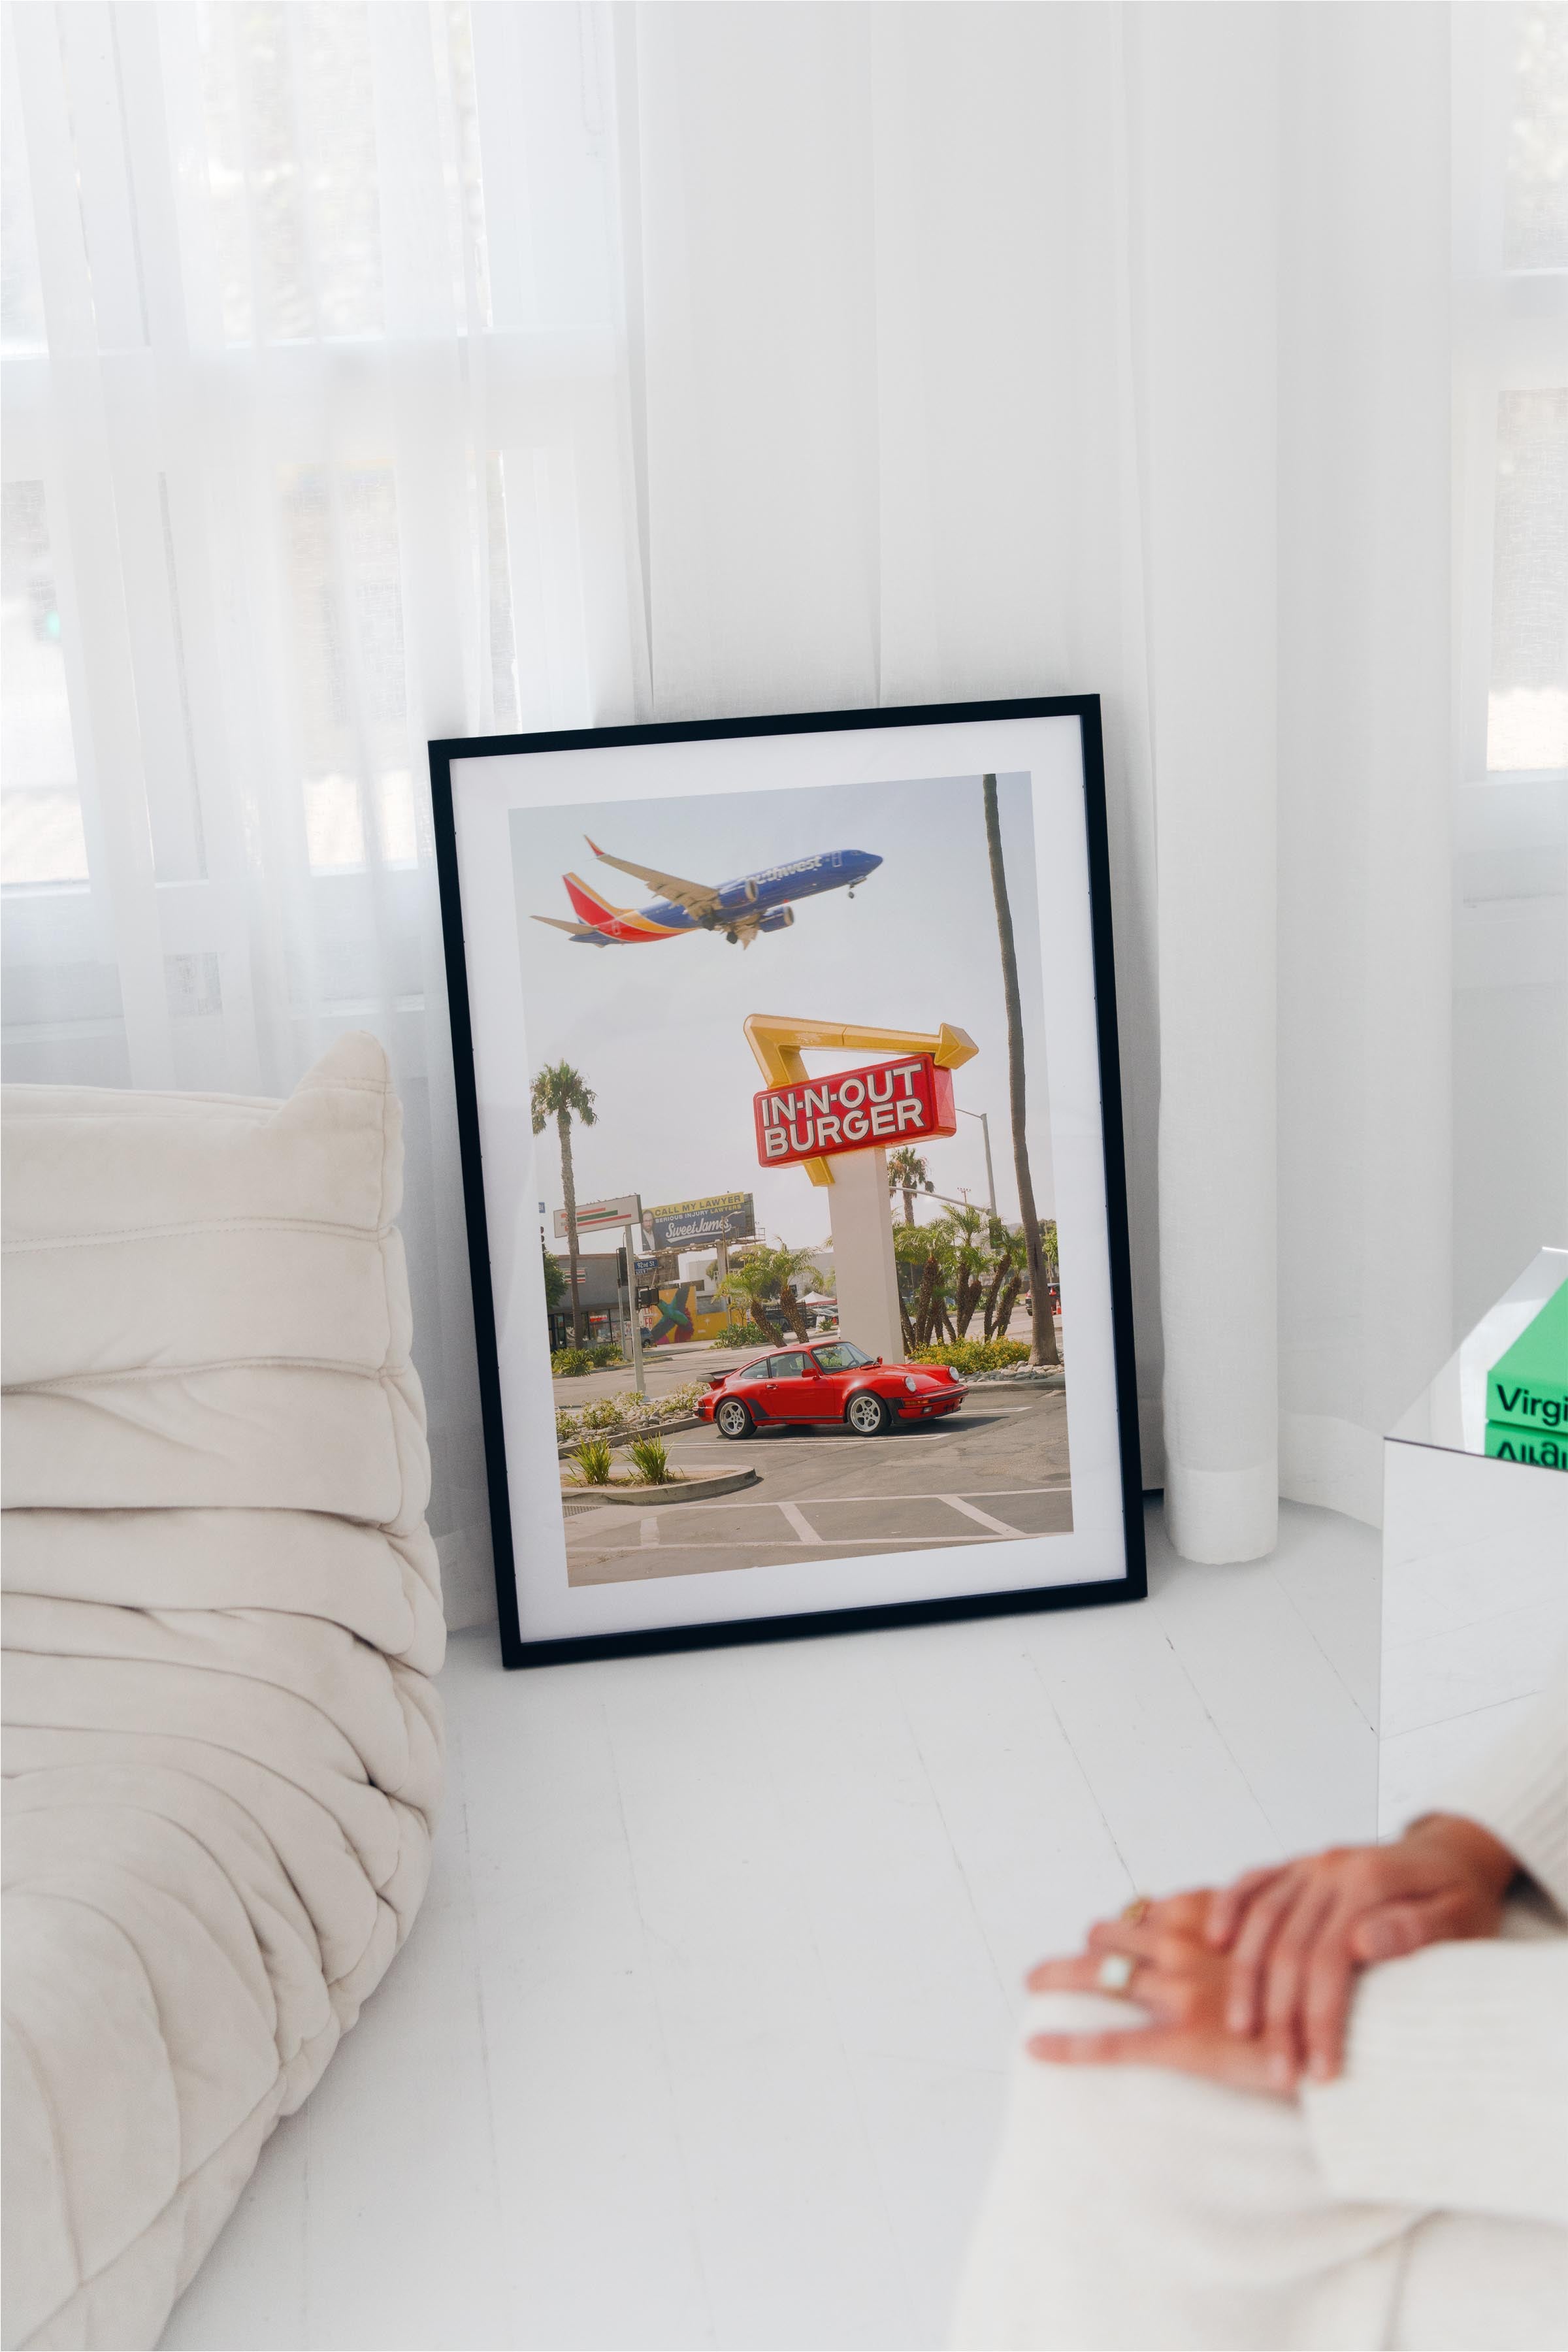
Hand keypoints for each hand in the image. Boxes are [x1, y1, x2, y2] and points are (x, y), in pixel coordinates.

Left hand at [1025, 1893, 1295, 2095]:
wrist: (1354, 2019)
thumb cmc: (1322, 1974)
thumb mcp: (1279, 1927)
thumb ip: (1243, 1920)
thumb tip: (1222, 1921)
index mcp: (1204, 1914)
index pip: (1141, 1912)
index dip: (1122, 1926)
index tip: (1109, 1939)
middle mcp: (1182, 1945)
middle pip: (1108, 1937)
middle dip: (1082, 1947)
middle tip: (1053, 1963)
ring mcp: (1177, 1993)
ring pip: (1098, 1975)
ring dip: (1058, 1975)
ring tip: (1033, 1982)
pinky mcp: (1181, 2041)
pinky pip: (1110, 2044)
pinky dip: (1066, 2046)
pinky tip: (1032, 2047)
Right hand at [1205, 1815, 1516, 2082]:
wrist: (1453, 1853)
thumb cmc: (1461, 1897)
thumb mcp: (1462, 1918)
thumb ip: (1416, 1929)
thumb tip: (1362, 1943)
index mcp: (1369, 1879)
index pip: (1329, 1958)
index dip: (1321, 2018)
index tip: (1322, 2070)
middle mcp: (1331, 1867)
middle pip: (1289, 1946)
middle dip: (1281, 2015)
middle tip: (1282, 2071)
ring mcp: (1310, 1864)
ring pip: (1261, 1921)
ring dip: (1246, 1978)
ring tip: (1243, 2029)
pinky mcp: (1296, 1865)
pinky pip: (1251, 1882)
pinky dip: (1228, 1908)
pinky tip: (1217, 1942)